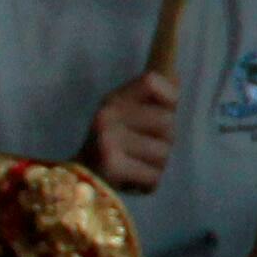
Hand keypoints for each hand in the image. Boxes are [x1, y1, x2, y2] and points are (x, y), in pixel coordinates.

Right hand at [89, 68, 176, 193]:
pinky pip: (154, 176)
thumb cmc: (112, 146)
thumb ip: (151, 98)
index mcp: (114, 99)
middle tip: (145, 150)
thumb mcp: (125, 115)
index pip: (152, 81)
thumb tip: (175, 73)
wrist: (81, 180)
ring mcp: (108, 140)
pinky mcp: (112, 167)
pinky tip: (135, 181)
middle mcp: (108, 115)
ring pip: (163, 152)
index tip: (166, 111)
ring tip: (138, 167)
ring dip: (157, 166)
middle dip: (165, 141)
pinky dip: (149, 183)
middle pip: (167, 122)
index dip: (170, 97)